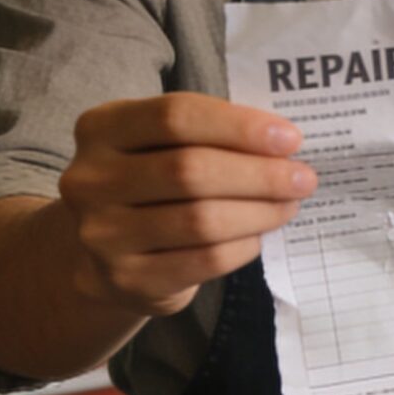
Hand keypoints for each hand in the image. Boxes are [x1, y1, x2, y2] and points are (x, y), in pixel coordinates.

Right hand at [57, 92, 312, 317]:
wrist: (105, 252)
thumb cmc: (151, 182)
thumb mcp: (160, 144)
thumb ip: (208, 133)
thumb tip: (282, 141)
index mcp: (101, 128)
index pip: (175, 116)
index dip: (239, 125)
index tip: (290, 138)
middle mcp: (90, 179)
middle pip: (190, 170)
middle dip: (259, 174)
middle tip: (303, 177)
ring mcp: (102, 233)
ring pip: (200, 220)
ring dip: (259, 212)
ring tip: (289, 205)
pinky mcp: (125, 278)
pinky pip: (203, 260)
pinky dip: (242, 246)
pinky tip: (259, 235)